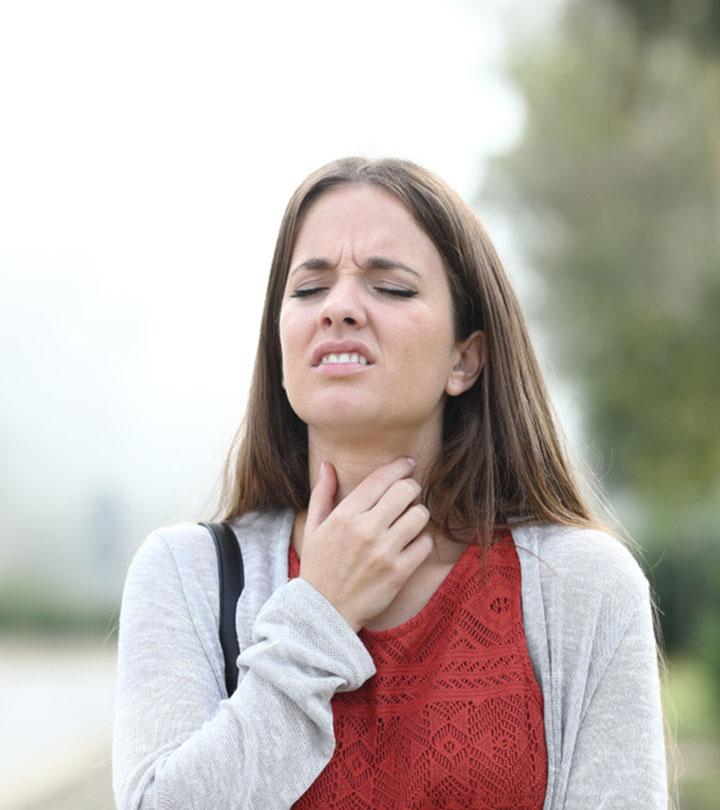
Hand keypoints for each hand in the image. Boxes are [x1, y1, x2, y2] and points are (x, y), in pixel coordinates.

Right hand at [298, 457, 432, 631]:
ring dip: (418, 514)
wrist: (323, 613)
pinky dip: (422, 541)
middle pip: (406, 491)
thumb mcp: (313, 528)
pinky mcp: (399, 572)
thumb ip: (322, 494)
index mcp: (345, 515)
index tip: (407, 464)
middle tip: (409, 494)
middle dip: (411, 488)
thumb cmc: (318, 567)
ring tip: (409, 520)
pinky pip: (425, 544)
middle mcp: (366, 530)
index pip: (381, 478)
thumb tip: (327, 464)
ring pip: (420, 515)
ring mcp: (385, 552)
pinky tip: (411, 544)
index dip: (399, 466)